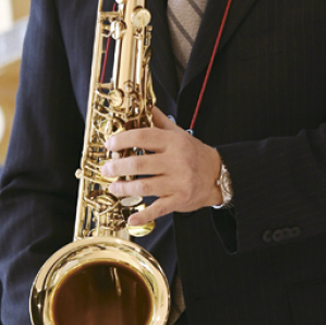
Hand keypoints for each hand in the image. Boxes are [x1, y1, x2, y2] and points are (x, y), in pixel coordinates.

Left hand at [101, 106, 222, 225]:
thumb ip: (161, 121)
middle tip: (106, 169)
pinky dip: (144, 214)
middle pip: (139, 164)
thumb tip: (146, 106)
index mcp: (174, 142)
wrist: (219, 175)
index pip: (144, 136)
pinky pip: (159, 208)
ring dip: (124, 188)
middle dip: (118, 167)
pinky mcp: (180, 200)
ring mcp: (179, 182)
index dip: (123, 140)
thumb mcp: (179, 133)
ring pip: (145, 186)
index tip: (110, 144)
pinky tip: (131, 217)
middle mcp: (176, 161)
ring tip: (113, 186)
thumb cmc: (195, 153)